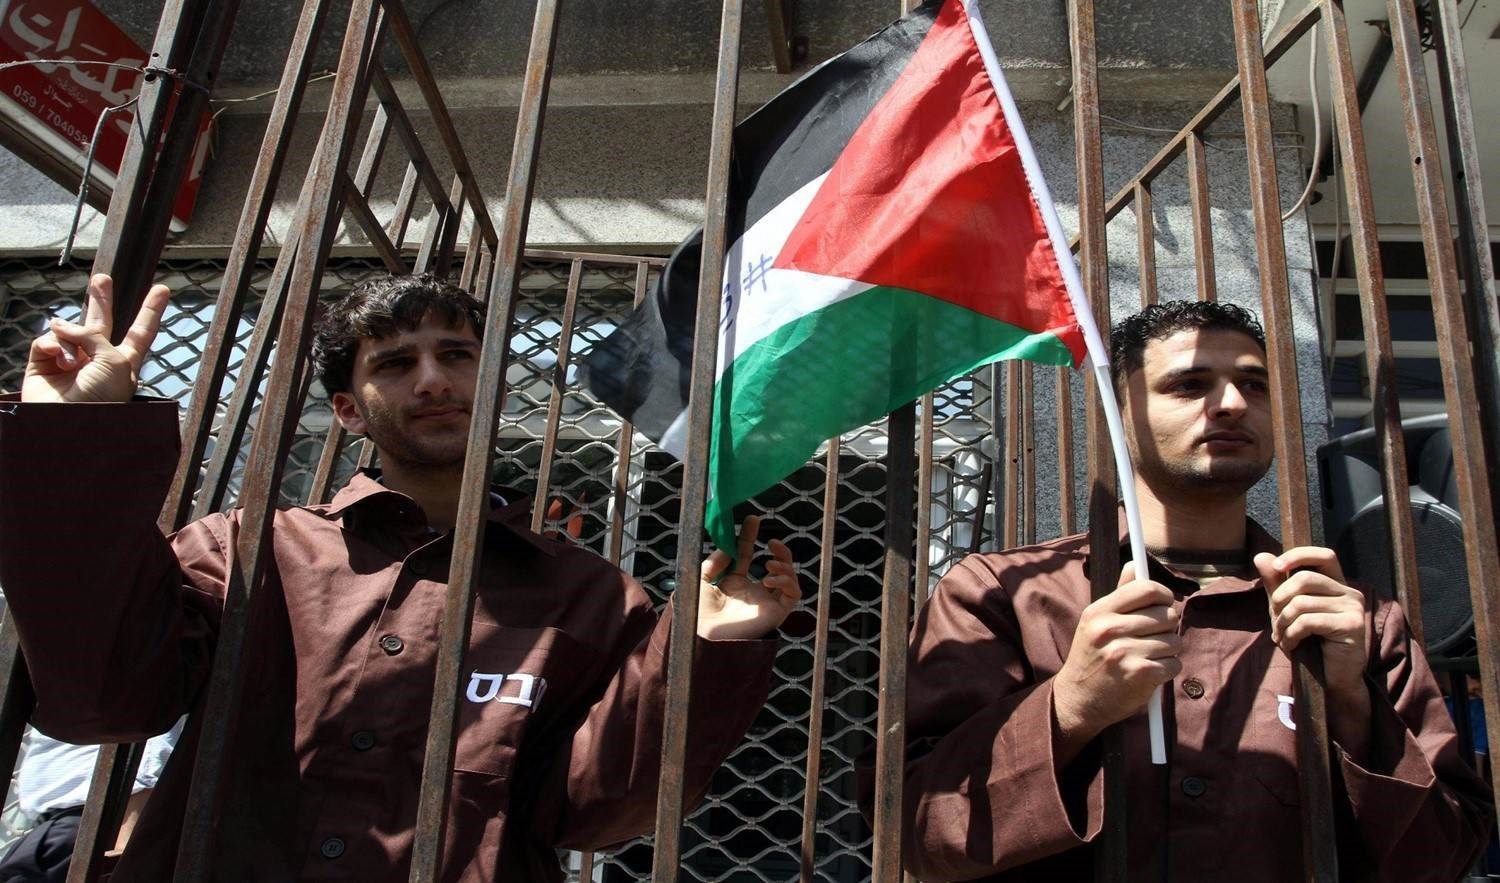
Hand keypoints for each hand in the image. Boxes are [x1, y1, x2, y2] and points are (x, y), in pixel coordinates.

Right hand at [21, 274, 169, 403]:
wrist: (67, 426)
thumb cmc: (101, 399)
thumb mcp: (116, 362)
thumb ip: (95, 335)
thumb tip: (61, 326)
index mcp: (124, 363)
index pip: (141, 332)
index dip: (150, 311)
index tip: (161, 290)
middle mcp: (97, 361)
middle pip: (101, 323)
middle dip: (101, 301)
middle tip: (102, 279)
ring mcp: (69, 363)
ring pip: (69, 330)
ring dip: (71, 338)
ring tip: (72, 362)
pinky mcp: (43, 365)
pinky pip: (47, 341)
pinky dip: (53, 346)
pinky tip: (58, 361)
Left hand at [696, 515, 799, 639]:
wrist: (702, 635)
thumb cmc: (696, 613)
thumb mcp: (701, 579)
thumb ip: (714, 561)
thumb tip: (729, 546)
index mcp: (734, 584)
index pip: (747, 555)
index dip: (750, 536)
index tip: (752, 519)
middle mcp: (752, 593)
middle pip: (776, 565)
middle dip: (779, 550)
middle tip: (771, 541)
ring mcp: (765, 603)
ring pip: (789, 579)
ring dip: (785, 565)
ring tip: (769, 564)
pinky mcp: (775, 613)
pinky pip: (793, 594)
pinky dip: (787, 581)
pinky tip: (770, 578)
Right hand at [1052, 564, 1180, 761]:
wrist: (1078, 699)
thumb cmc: (1091, 657)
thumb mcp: (1095, 622)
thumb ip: (1119, 594)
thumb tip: (1134, 564)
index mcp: (1099, 611)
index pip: (1146, 588)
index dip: (1164, 595)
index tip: (1164, 604)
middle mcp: (1110, 629)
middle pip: (1167, 615)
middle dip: (1167, 627)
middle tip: (1153, 637)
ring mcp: (1125, 652)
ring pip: (1174, 640)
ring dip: (1168, 650)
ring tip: (1149, 656)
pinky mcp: (1140, 674)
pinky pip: (1174, 663)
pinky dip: (1168, 669)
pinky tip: (1151, 673)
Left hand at [1254, 547, 1369, 701]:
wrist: (1330, 677)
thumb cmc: (1310, 641)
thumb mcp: (1287, 609)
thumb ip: (1276, 583)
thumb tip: (1260, 555)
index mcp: (1336, 584)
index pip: (1323, 555)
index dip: (1298, 556)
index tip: (1275, 567)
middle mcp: (1349, 592)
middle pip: (1305, 579)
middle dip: (1280, 599)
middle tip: (1275, 621)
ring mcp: (1353, 608)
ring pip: (1302, 602)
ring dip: (1283, 623)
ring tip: (1282, 637)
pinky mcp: (1352, 625)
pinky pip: (1309, 621)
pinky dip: (1292, 634)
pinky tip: (1292, 645)